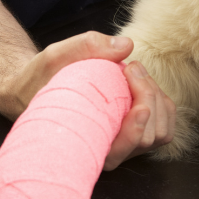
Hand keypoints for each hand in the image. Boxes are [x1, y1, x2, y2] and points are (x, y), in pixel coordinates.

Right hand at [8, 32, 175, 165]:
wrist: (35, 89)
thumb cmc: (41, 78)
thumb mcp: (54, 58)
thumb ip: (86, 48)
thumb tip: (126, 45)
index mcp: (83, 145)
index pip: (118, 154)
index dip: (134, 134)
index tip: (139, 107)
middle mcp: (107, 151)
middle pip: (148, 137)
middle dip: (148, 98)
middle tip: (129, 67)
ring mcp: (124, 143)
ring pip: (161, 132)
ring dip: (156, 97)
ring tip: (134, 72)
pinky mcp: (136, 130)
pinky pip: (164, 123)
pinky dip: (161, 99)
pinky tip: (141, 80)